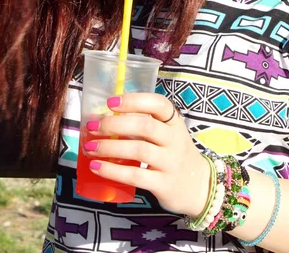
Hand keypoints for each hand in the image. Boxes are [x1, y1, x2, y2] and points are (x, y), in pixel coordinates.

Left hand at [83, 93, 209, 215]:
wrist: (199, 187)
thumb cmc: (172, 153)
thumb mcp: (166, 133)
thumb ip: (143, 123)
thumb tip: (104, 115)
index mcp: (174, 122)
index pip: (158, 104)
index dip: (134, 101)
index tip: (111, 102)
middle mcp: (175, 140)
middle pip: (145, 126)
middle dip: (114, 124)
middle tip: (92, 126)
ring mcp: (171, 162)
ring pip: (138, 151)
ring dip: (110, 147)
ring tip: (89, 146)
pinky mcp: (164, 184)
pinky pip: (136, 176)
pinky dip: (113, 171)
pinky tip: (96, 167)